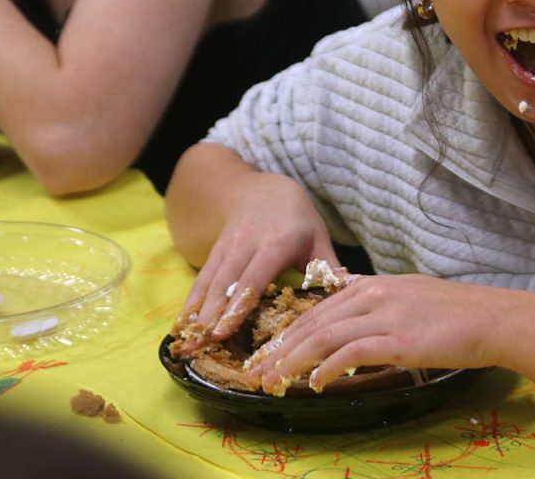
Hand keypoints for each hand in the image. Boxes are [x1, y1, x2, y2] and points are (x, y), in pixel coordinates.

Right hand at [172, 179, 338, 354]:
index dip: (238, 305)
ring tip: (187, 342)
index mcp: (277, 242)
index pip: (254, 277)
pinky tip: (183, 326)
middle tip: (200, 346)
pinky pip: (201, 278)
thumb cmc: (298, 219)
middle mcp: (247, 243)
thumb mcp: (319, 238)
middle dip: (211, 316)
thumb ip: (331, 268)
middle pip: (226, 283)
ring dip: (196, 313)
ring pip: (209, 281)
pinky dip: (191, 302)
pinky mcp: (215, 250)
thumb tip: (351, 296)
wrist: (264, 188)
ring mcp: (227, 246)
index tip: (223, 331)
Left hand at [244, 273, 511, 393]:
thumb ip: (380, 305)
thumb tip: (356, 324)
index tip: (268, 351)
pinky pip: (350, 352)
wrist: (493, 317)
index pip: (319, 307)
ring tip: (273, 380)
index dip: (289, 331)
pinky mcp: (397, 338)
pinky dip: (327, 367)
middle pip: (313, 321)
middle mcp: (375, 294)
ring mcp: (385, 314)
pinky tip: (314, 383)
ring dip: (292, 360)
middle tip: (257, 370)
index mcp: (375, 284)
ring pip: (324, 336)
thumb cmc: (458, 313)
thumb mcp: (411, 297)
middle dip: (279, 348)